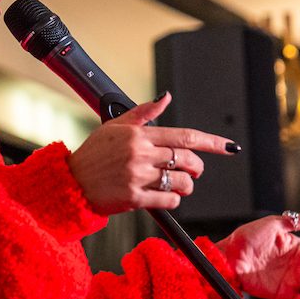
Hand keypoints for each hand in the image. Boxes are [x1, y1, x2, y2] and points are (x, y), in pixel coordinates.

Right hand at [67, 93, 234, 214]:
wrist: (70, 183)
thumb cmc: (92, 155)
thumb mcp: (114, 127)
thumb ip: (143, 113)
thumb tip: (165, 98)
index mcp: (137, 135)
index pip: (184, 136)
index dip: (212, 142)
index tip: (229, 146)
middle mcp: (139, 154)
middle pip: (187, 160)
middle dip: (197, 167)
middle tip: (192, 170)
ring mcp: (136, 177)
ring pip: (181, 182)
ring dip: (186, 186)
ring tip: (176, 185)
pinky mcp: (133, 198)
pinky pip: (169, 200)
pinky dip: (172, 200)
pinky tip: (162, 197)